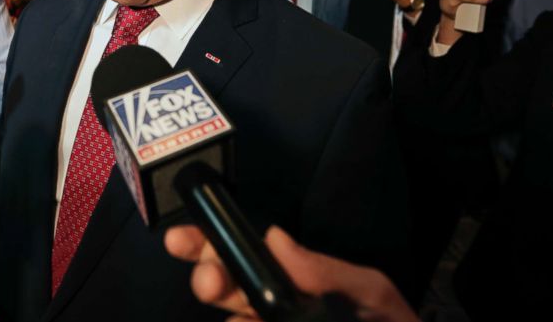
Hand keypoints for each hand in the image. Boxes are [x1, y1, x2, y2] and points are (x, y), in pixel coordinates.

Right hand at [165, 225, 417, 321]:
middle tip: (209, 280)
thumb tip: (274, 237)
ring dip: (230, 310)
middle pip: (225, 288)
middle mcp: (270, 308)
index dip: (207, 243)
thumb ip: (326, 270)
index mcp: (290, 280)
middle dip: (209, 276)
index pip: (241, 255)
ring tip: (243, 319)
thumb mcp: (369, 292)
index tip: (183, 239)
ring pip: (234, 319)